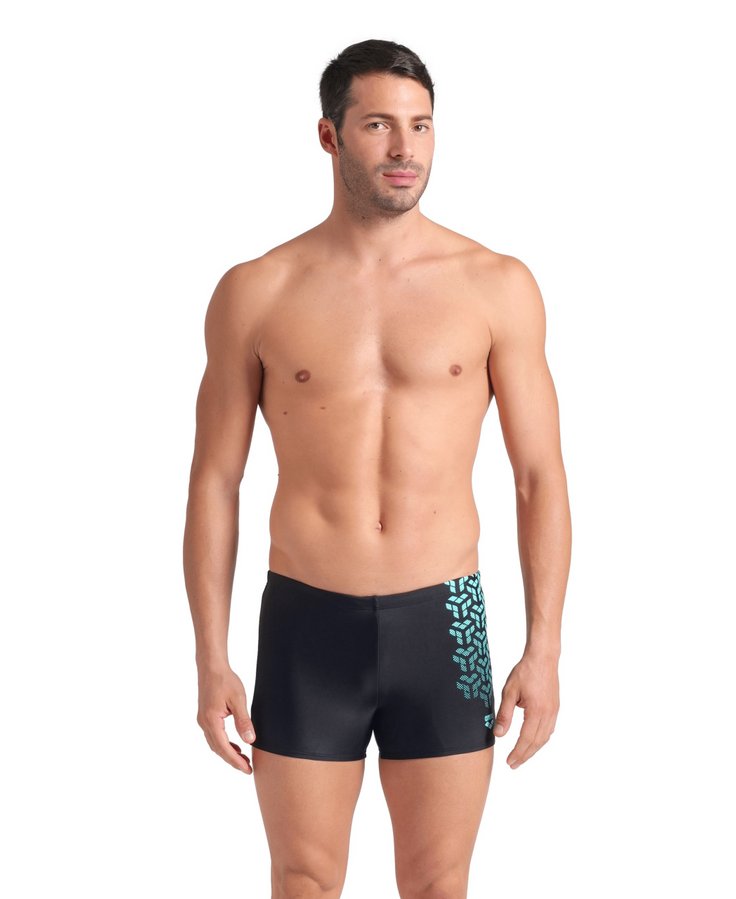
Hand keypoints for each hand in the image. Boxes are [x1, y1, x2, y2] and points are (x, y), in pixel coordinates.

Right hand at [196, 665, 255, 773]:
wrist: (211, 667)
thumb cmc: (225, 680)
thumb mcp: (238, 700)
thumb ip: (244, 721)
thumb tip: (250, 740)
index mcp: (211, 721)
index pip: (224, 748)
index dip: (236, 761)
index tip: (247, 769)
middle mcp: (204, 723)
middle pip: (218, 749)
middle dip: (232, 760)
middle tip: (247, 768)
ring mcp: (203, 720)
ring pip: (215, 744)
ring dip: (228, 753)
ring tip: (243, 759)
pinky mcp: (205, 716)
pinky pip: (213, 736)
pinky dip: (224, 743)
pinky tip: (234, 745)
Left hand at [493, 650, 559, 768]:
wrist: (543, 657)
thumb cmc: (525, 671)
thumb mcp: (509, 691)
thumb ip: (504, 714)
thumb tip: (499, 734)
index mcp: (536, 711)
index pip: (526, 739)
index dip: (518, 752)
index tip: (509, 762)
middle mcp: (548, 714)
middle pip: (537, 742)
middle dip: (525, 755)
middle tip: (513, 764)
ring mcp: (554, 711)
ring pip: (545, 737)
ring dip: (533, 749)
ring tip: (522, 756)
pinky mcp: (555, 707)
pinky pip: (549, 729)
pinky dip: (541, 739)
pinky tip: (534, 741)